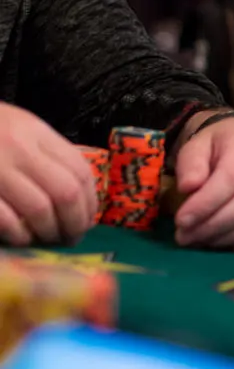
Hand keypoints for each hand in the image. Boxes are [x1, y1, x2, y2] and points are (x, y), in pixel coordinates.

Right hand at [0, 102, 95, 245]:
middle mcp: (18, 149)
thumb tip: (80, 197)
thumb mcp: (22, 129)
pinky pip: (6, 219)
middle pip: (65, 193)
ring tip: (50, 239)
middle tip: (73, 237)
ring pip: (39, 209)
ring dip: (49, 231)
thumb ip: (49, 154)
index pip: (79, 170)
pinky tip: (21, 238)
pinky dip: (18, 233)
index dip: (90, 201)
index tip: (89, 219)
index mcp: (36, 133)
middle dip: (75, 222)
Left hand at [173, 119, 233, 250]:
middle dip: (212, 226)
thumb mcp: (196, 146)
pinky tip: (224, 245)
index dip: (205, 204)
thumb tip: (188, 188)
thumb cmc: (215, 147)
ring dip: (226, 238)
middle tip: (184, 237)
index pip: (232, 179)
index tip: (181, 221)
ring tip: (200, 241)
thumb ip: (190, 164)